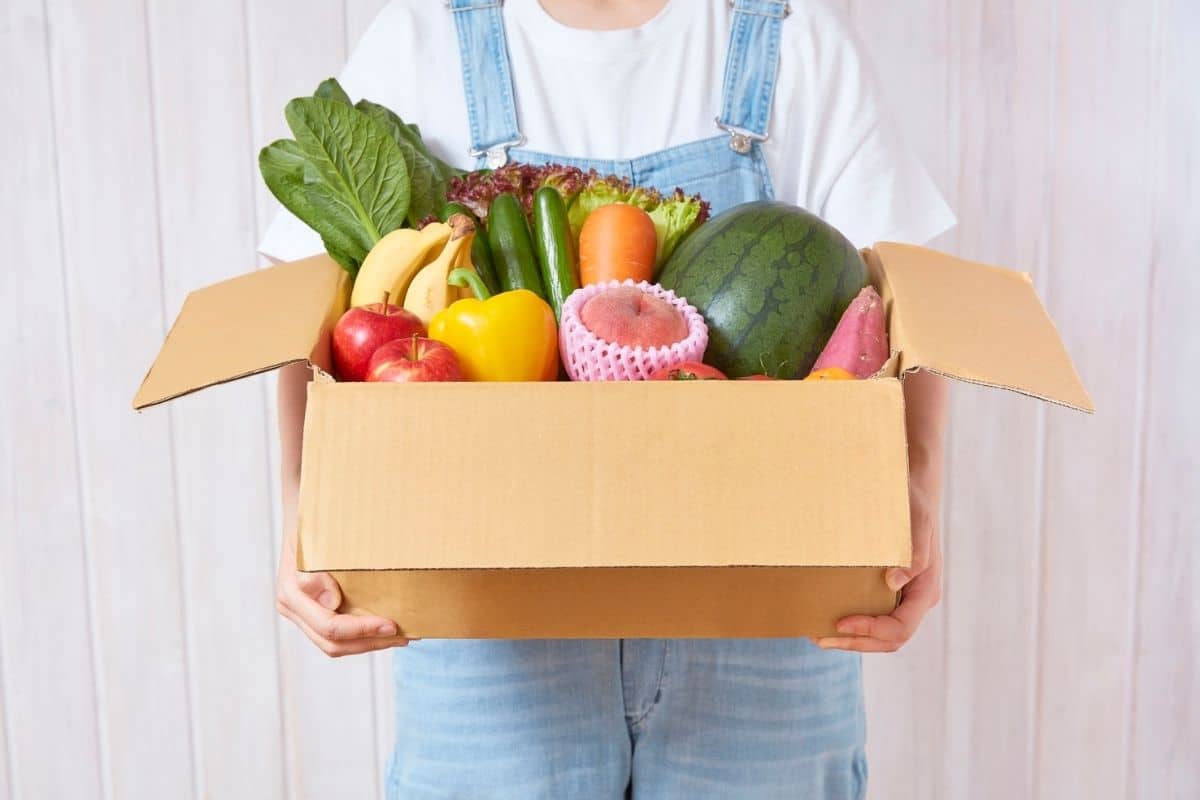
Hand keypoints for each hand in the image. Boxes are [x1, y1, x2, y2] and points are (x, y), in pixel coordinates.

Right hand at [275, 529, 410, 657]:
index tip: (391, 625)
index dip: (362, 630)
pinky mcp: (311, 612)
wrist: (299, 514)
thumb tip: (333, 603)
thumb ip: (318, 572)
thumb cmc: (311, 524)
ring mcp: (301, 613)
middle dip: (369, 643)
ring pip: (334, 645)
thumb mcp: (315, 541)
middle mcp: (293, 609)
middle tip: (403, 637)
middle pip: (332, 645)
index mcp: (291, 594)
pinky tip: (382, 629)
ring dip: (368, 643)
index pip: (330, 627)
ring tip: (399, 637)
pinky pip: (336, 634)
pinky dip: (360, 635)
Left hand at [816, 480, 942, 652]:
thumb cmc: (913, 508)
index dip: (870, 631)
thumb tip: (893, 582)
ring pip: (880, 635)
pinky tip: (827, 620)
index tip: (841, 623)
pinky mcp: (890, 593)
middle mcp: (916, 601)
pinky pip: (874, 618)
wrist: (912, 495)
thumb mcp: (917, 524)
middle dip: (855, 643)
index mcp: (925, 591)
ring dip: (852, 640)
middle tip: (821, 639)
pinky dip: (853, 626)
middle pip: (888, 639)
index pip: (900, 628)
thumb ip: (914, 554)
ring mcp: (904, 599)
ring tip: (818, 636)